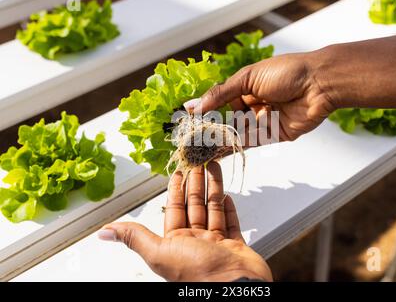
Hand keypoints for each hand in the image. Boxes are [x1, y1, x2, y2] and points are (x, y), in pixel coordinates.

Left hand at [98, 162, 272, 281]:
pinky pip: (230, 223)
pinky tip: (227, 196)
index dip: (176, 189)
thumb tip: (105, 232)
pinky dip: (229, 209)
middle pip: (195, 206)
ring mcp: (217, 243)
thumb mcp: (160, 252)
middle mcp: (196, 241)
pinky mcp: (235, 245)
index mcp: (177, 242)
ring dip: (213, 188)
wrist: (234, 286)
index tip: (178, 172)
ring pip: (213, 209)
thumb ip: (135, 238)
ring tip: (214, 168)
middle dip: (196, 183)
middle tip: (197, 163)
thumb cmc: (197, 273)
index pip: (175, 209)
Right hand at [187, 53, 335, 141]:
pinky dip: (235, 147)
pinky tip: (218, 151)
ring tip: (200, 147)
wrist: (319, 83)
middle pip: (229, 119)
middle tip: (192, 137)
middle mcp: (254, 104)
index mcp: (247, 87)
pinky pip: (251, 142)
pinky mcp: (274, 135)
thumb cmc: (286, 72)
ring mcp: (264, 120)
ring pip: (238, 132)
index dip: (208, 110)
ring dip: (221, 139)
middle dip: (212, 128)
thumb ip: (221, 94)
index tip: (190, 119)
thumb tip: (195, 104)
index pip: (222, 101)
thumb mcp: (248, 78)